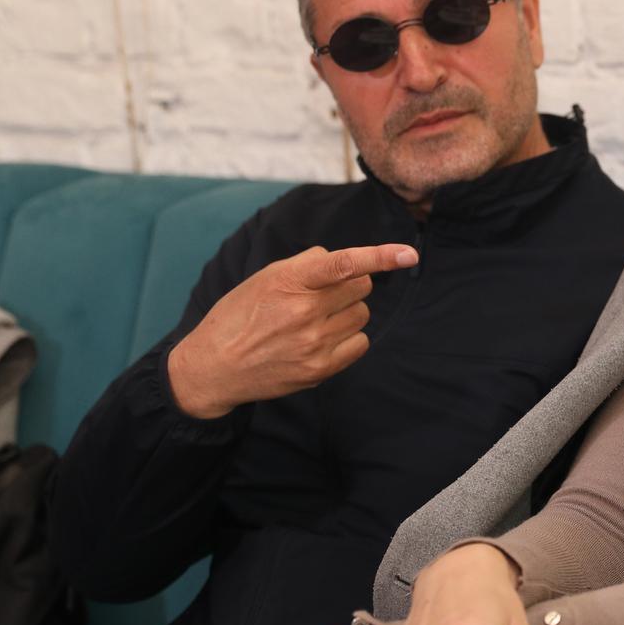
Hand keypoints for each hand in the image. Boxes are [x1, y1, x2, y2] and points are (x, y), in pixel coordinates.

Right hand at [168, 243, 417, 417]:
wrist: (215, 367)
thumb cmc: (240, 315)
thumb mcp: (264, 278)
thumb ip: (306, 265)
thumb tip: (343, 261)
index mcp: (288, 282)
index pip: (343, 264)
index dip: (380, 256)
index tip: (408, 254)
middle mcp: (304, 312)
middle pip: (360, 286)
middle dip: (349, 285)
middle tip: (323, 294)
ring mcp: (314, 343)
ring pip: (362, 314)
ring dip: (349, 310)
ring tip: (318, 318)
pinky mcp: (320, 369)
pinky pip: (360, 342)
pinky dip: (349, 336)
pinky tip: (324, 338)